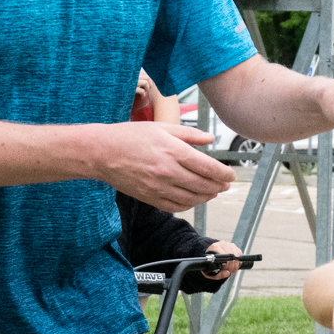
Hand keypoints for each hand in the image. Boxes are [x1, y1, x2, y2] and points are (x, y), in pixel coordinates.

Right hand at [106, 121, 231, 212]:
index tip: (231, 174)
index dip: (224, 174)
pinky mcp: (151, 198)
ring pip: (193, 198)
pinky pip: (177, 206)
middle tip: (226, 184)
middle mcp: (169, 172)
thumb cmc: (130, 136)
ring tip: (213, 191)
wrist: (103, 153)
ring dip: (207, 197)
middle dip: (219, 186)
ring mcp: (159, 187)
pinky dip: (190, 204)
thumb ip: (189, 134)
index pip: (209, 167)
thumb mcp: (162, 127)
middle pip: (204, 185)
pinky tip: (194, 199)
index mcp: (174, 151)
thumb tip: (210, 139)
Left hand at [200, 238, 243, 276]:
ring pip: (236, 255)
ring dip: (236, 264)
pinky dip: (238, 261)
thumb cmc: (211, 265)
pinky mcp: (233, 246)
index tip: (226, 270)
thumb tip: (227, 273)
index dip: (227, 265)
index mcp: (214, 247)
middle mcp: (221, 244)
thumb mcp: (212, 272)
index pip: (224, 256)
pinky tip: (234, 264)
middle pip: (232, 255)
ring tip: (232, 269)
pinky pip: (239, 254)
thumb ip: (219, 274)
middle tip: (231, 271)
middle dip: (232, 266)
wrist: (211, 258)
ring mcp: (228, 244)